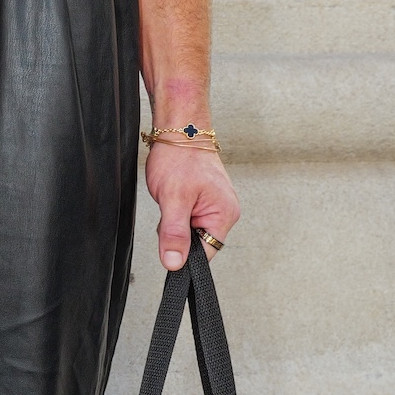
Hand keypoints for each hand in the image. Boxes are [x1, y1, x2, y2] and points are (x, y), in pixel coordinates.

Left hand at [145, 140, 240, 270]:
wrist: (179, 130)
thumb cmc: (179, 157)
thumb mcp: (173, 200)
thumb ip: (174, 234)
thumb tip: (175, 264)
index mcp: (224, 215)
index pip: (207, 253)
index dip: (185, 255)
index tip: (169, 245)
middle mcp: (224, 212)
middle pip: (198, 243)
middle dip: (178, 235)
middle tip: (170, 211)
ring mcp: (215, 205)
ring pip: (190, 230)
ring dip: (176, 222)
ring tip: (172, 199)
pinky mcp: (204, 199)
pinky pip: (188, 218)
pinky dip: (176, 213)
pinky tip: (173, 198)